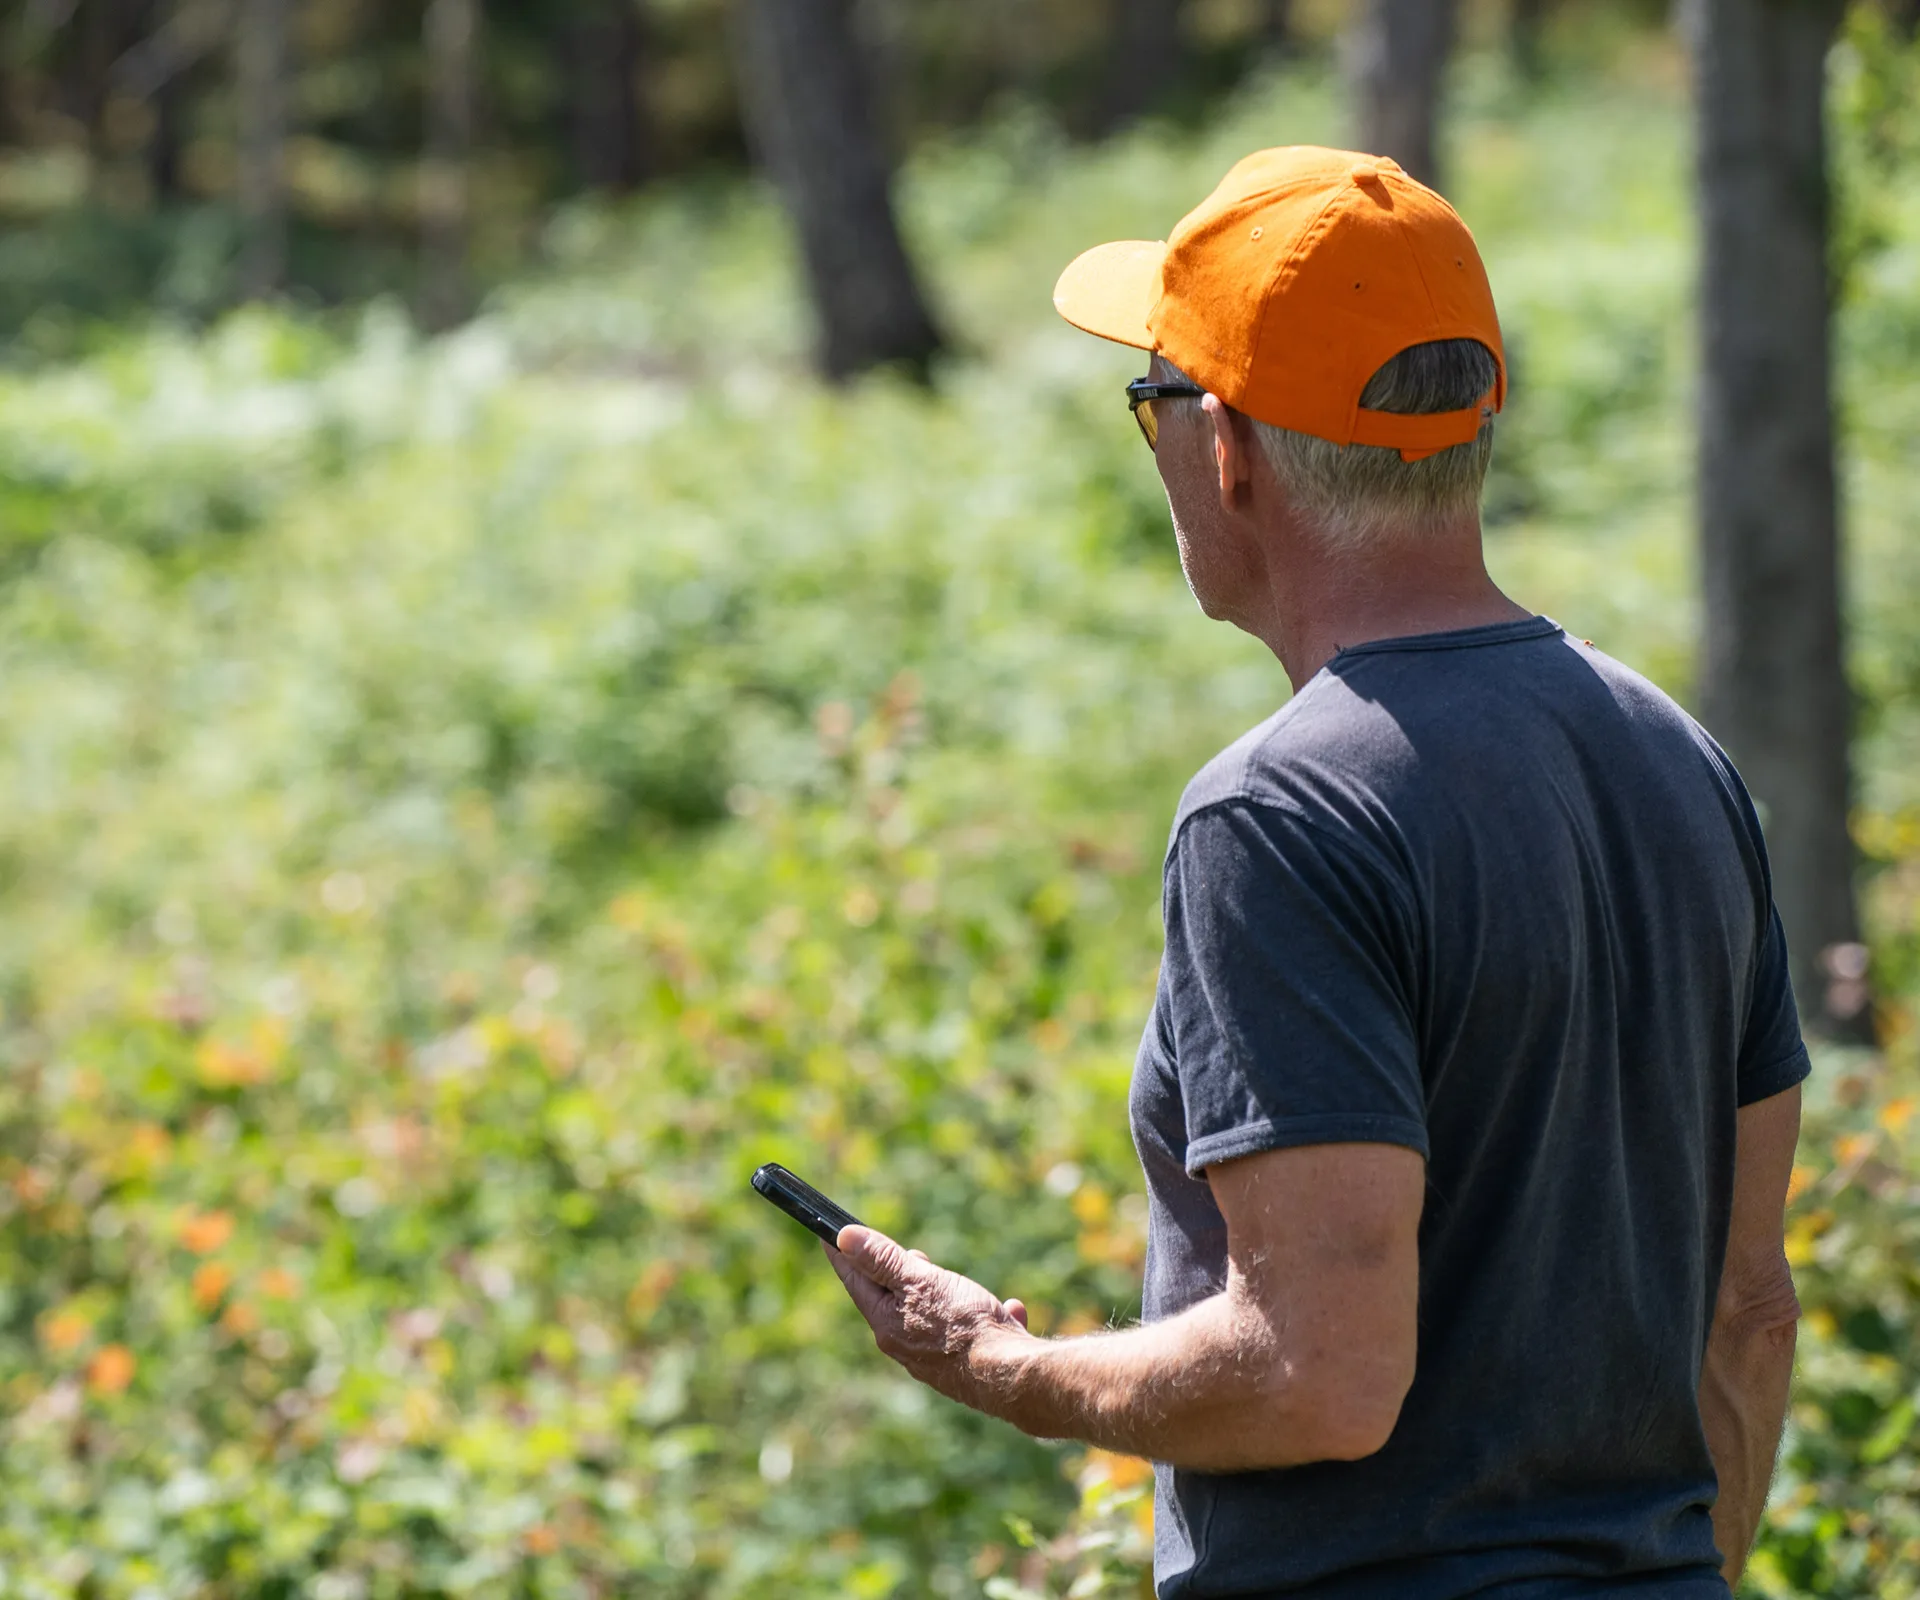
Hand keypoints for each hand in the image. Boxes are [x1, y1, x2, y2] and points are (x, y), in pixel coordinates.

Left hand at [825, 1225, 1033, 1413]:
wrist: (1009, 1374)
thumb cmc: (962, 1323)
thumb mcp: (920, 1281)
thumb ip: (883, 1260)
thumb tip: (843, 1238)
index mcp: (887, 1323)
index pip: (856, 1282)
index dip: (844, 1256)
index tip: (830, 1236)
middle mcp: (904, 1345)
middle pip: (891, 1301)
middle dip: (896, 1275)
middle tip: (910, 1254)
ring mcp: (934, 1359)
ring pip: (929, 1318)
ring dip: (938, 1296)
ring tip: (951, 1282)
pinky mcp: (965, 1367)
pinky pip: (969, 1335)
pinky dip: (982, 1318)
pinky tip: (1010, 1309)